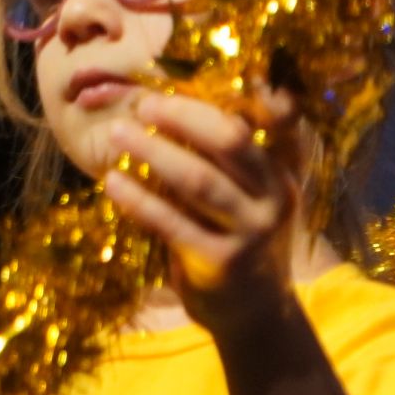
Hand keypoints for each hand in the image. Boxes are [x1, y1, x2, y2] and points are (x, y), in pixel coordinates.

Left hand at [107, 89, 353, 394]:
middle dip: (183, 116)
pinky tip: (113, 183)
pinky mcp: (220, 264)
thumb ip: (228, 159)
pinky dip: (139, 200)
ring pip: (199, 181)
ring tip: (117, 135)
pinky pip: (172, 223)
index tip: (189, 77)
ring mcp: (250, 233)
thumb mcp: (251, 199)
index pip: (262, 122)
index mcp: (281, 176)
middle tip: (144, 104)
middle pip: (230, 141)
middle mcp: (273, 200)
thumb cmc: (241, 245)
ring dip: (153, 152)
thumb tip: (172, 103)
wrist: (256, 317)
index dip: (227, 94)